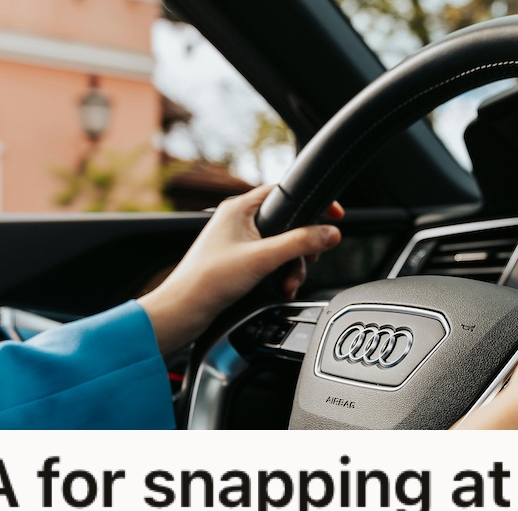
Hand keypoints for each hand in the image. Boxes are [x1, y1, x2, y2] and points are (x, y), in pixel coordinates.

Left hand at [139, 185, 342, 353]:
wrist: (184, 310)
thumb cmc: (209, 280)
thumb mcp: (263, 259)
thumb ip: (299, 243)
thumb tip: (329, 233)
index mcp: (240, 208)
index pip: (284, 193)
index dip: (311, 204)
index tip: (333, 216)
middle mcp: (238, 221)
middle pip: (287, 224)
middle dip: (301, 248)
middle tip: (308, 261)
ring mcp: (238, 241)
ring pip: (279, 246)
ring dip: (290, 266)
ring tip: (287, 284)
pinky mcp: (237, 261)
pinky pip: (269, 261)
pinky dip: (278, 274)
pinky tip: (280, 289)